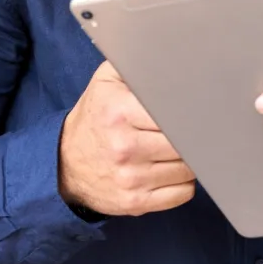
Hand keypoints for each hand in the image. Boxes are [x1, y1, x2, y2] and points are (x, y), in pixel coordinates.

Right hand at [59, 61, 195, 216]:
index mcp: (119, 112)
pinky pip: (182, 193)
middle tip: (192, 127)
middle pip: (186, 142)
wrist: (63, 162)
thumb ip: (138, 64)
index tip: (199, 109)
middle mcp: (124, 148)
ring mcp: (130, 179)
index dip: (192, 111)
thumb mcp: (108, 81)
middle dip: (193, 134)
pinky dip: (183, 182)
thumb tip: (174, 59)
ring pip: (189, 168)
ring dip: (189, 158)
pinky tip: (170, 170)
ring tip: (174, 148)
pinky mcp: (135, 204)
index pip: (176, 112)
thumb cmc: (96, 116)